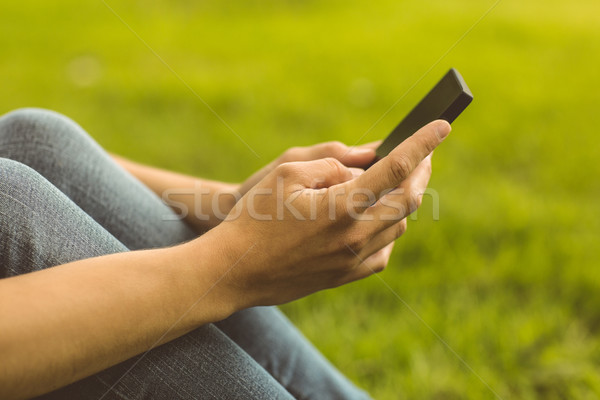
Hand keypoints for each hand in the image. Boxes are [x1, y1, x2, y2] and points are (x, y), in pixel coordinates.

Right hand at [209, 120, 450, 308]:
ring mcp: (352, 260)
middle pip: (407, 199)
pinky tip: (376, 220)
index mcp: (341, 205)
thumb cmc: (254, 216)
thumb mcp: (286, 173)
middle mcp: (354, 235)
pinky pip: (383, 252)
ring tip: (397, 184)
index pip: (396, 168)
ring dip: (403, 201)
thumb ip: (331, 165)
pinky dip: (388, 230)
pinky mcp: (345, 276)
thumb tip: (362, 168)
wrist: (235, 270)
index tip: (442, 126)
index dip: (422, 144)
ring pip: (398, 225)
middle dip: (421, 172)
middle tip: (425, 156)